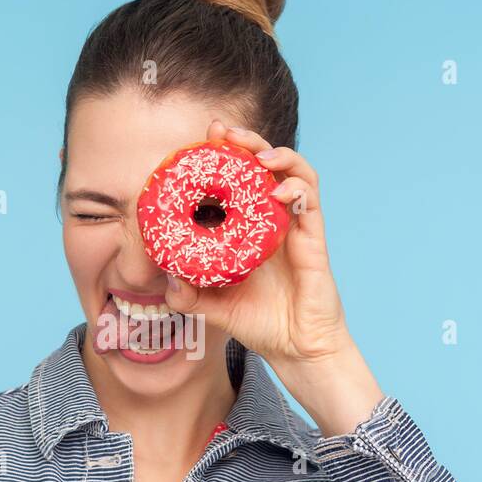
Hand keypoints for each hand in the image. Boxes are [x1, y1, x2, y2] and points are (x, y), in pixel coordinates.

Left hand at [163, 120, 385, 435]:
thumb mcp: (213, 308)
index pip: (237, 180)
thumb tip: (166, 282)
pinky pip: (310, 202)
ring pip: (294, 173)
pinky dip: (296, 187)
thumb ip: (188, 296)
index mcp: (249, 228)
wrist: (296, 349)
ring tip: (257, 153)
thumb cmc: (260, 324)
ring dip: (277, 154)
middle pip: (265, 165)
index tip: (202, 140)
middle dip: (246, 141)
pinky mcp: (314, 239)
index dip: (222, 157)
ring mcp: (296, 227)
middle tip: (222, 131)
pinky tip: (277, 190)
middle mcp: (273, 220)